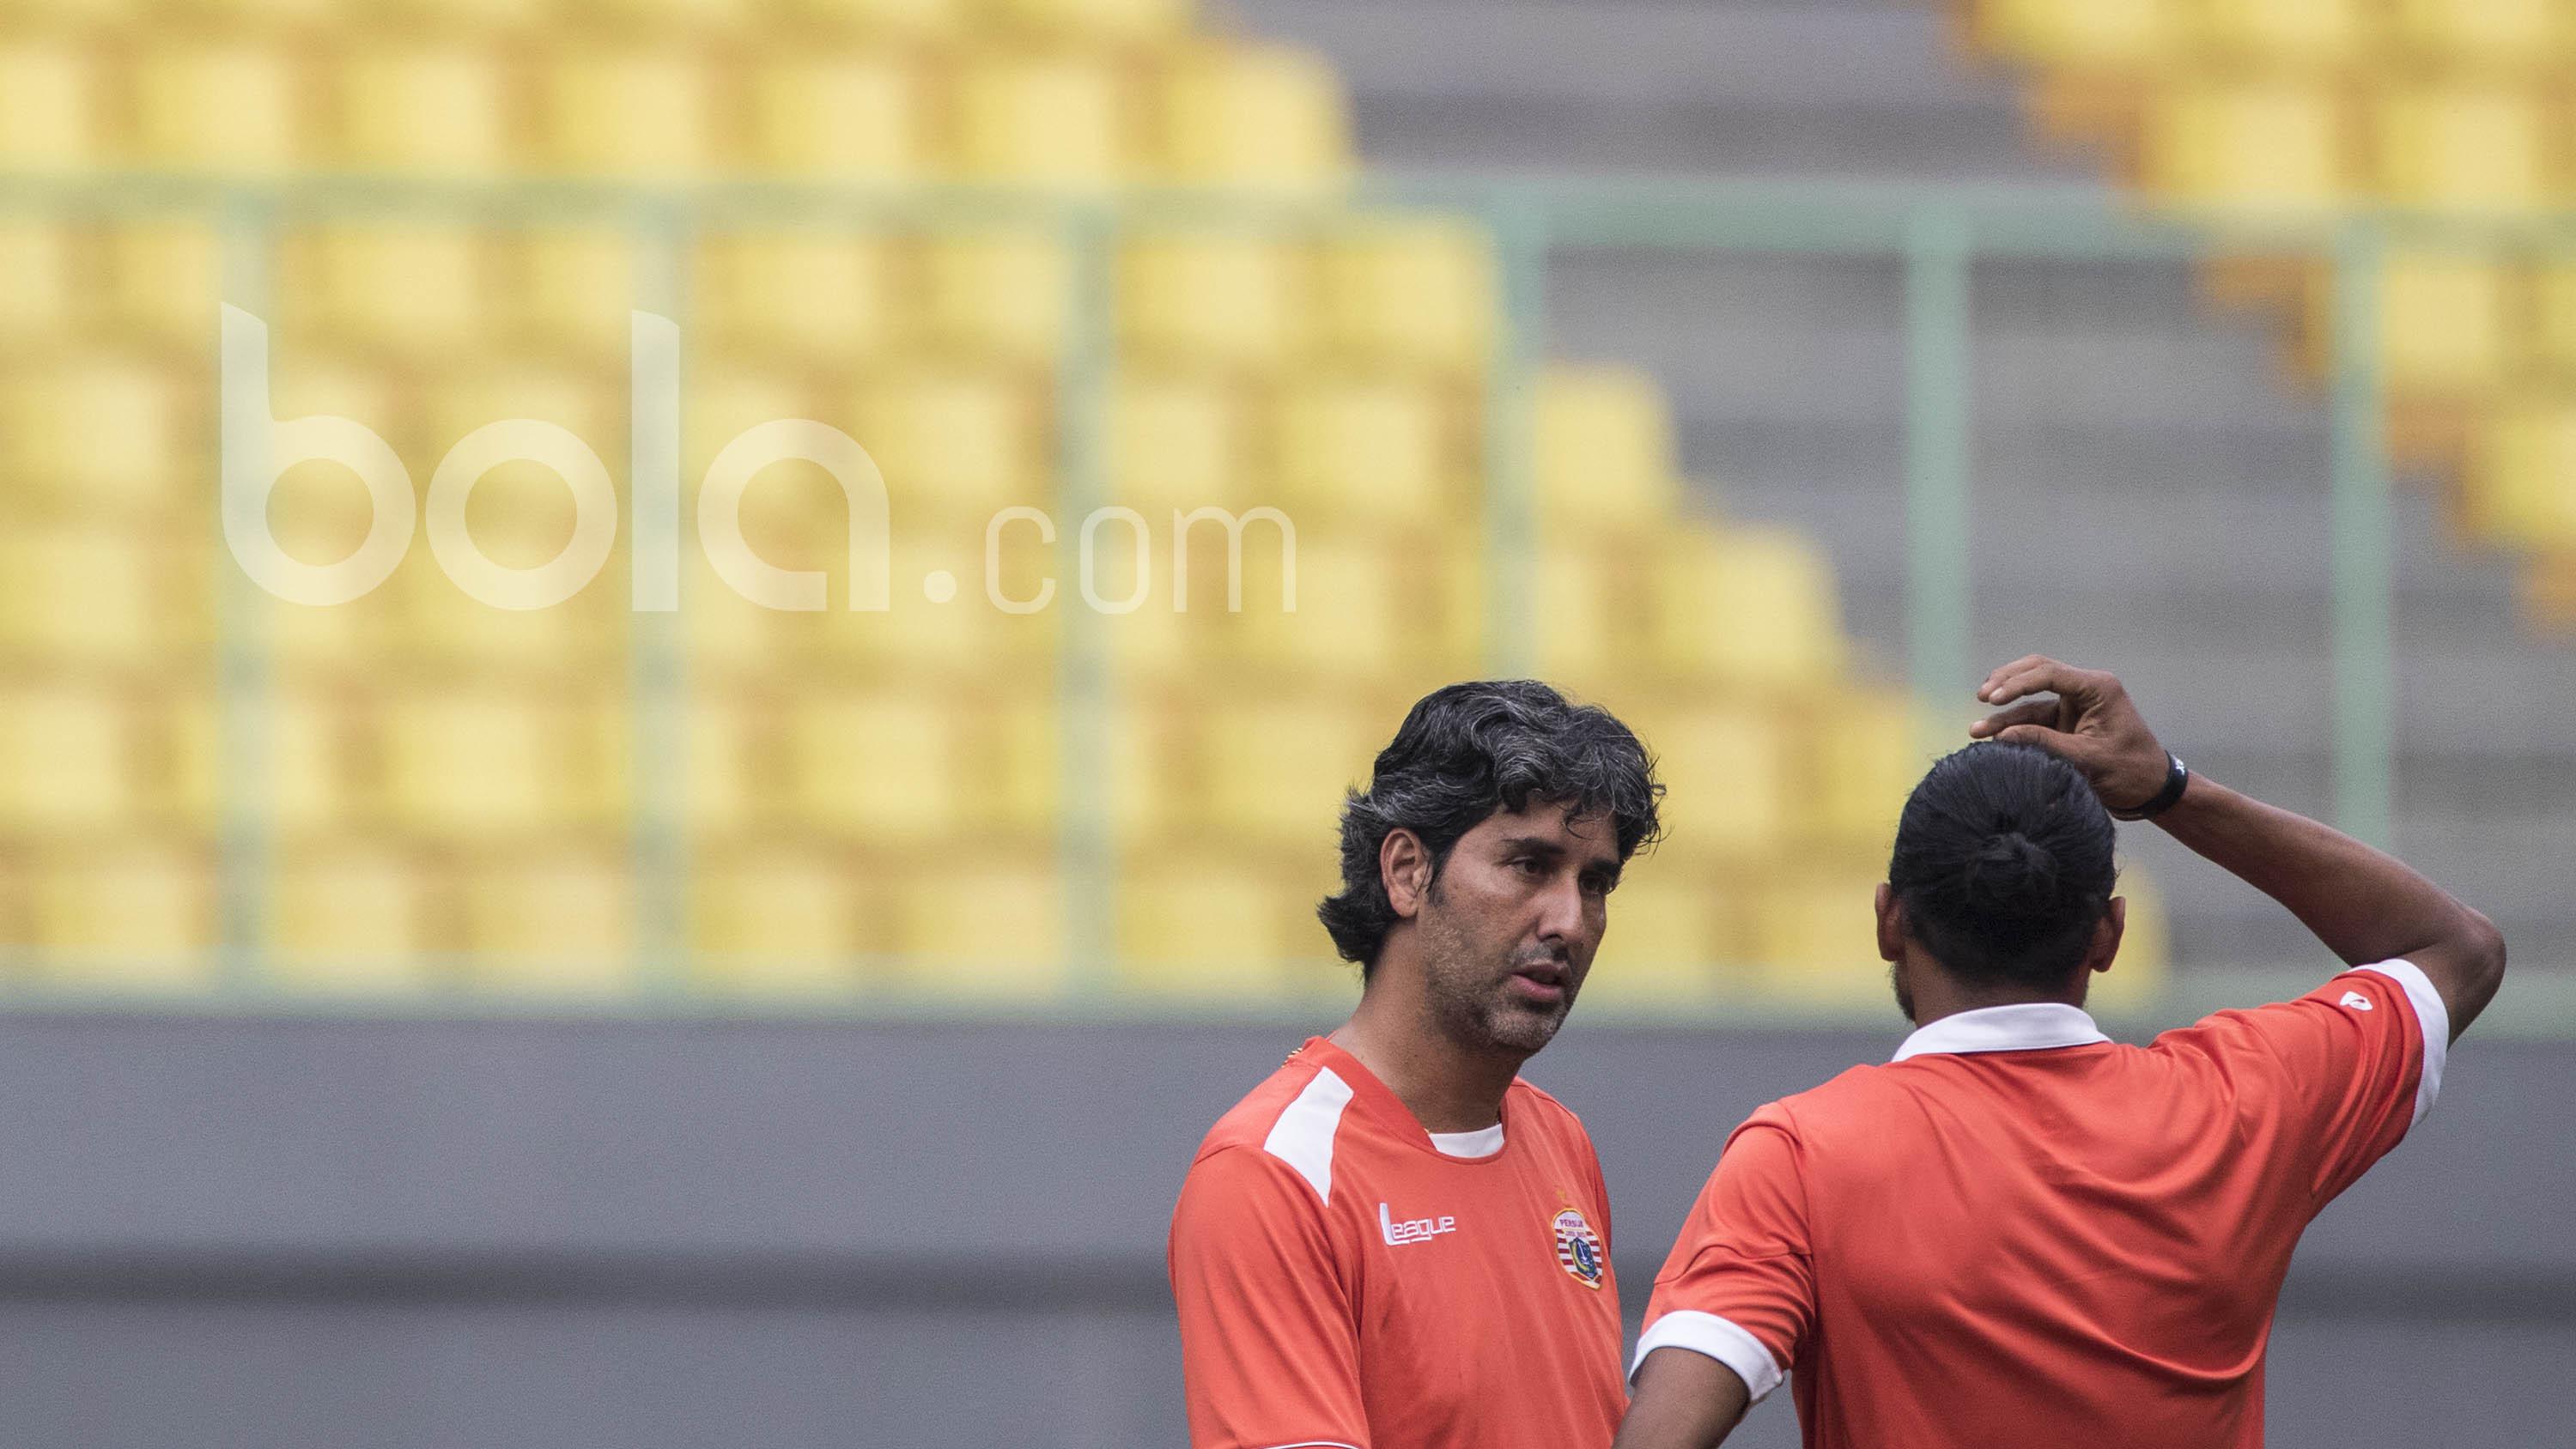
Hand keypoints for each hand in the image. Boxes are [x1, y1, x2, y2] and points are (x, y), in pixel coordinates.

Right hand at [1968, 655, 2170, 812]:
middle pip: (2036, 671)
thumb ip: (2044, 743)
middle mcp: (2085, 689)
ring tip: (1976, 730)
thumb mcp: (2087, 759)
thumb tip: (2001, 736)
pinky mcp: (2066, 722)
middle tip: (1982, 697)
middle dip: (2006, 683)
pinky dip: (2014, 727)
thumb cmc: (2130, 772)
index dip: (2017, 684)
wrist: (2152, 791)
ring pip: (2031, 696)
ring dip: (2004, 711)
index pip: (2049, 673)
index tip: (1992, 700)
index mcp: (2098, 688)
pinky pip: (2034, 718)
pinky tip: (1992, 738)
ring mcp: (2074, 705)